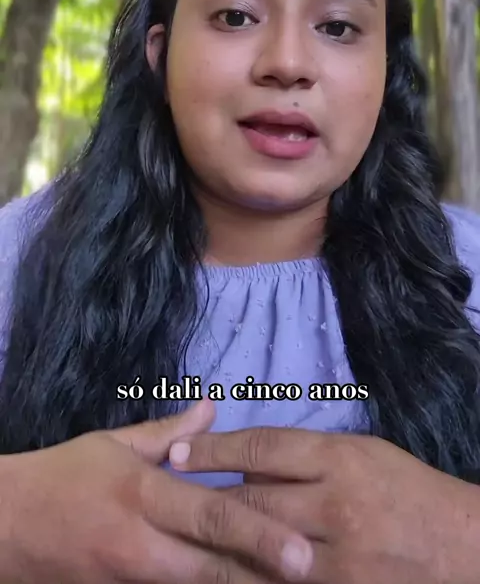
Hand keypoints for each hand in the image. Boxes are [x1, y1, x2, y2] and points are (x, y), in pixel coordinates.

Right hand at [0, 401, 312, 583]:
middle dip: (262, 576)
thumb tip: (212, 408)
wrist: (6, 526)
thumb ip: (167, 432)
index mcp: (142, 493)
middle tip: (312, 577)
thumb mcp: (112, 443)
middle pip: (213, 567)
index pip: (209, 514)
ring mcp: (129, 579)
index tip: (301, 552)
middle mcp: (140, 542)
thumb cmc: (64, 476)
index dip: (259, 534)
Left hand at [170, 426, 479, 583]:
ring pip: (256, 553)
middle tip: (163, 500)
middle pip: (250, 500)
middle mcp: (333, 504)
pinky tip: (223, 575)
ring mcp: (335, 557)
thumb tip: (246, 462)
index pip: (263, 448)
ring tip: (177, 543)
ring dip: (215, 549)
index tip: (177, 452)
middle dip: (203, 502)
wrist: (458, 547)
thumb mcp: (360, 454)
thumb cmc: (405, 489)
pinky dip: (247, 580)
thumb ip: (305, 457)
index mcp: (339, 459)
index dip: (214, 449)